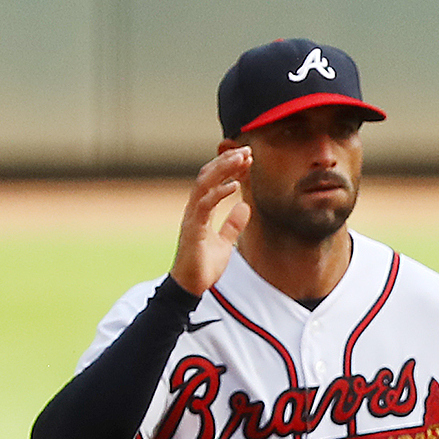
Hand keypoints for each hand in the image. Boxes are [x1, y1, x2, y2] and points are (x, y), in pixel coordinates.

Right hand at [172, 148, 252, 295]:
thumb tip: (244, 207)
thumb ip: (232, 225)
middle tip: (247, 151)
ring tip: (242, 159)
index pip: (214, 182)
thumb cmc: (204, 266)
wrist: (191, 286)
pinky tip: (234, 186)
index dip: (229, 169)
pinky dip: (219, 193)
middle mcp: (194, 209)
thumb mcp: (225, 243)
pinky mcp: (193, 229)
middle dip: (227, 162)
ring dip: (223, 170)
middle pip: (208, 176)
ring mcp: (192, 217)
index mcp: (201, 211)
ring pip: (204, 184)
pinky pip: (205, 206)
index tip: (247, 159)